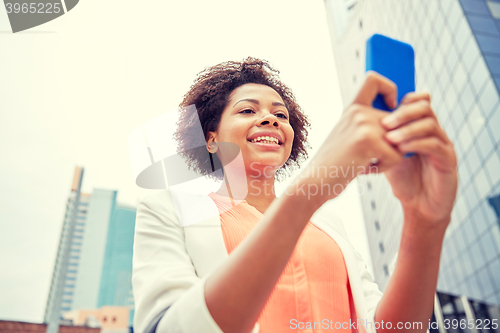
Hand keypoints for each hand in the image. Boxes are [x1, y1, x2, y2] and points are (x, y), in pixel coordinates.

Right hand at [300, 72, 404, 203]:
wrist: (315, 181)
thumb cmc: (335, 165)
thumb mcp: (349, 137)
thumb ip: (369, 125)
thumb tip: (404, 121)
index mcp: (352, 108)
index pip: (373, 79)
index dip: (389, 87)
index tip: (391, 106)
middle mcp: (358, 112)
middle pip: (400, 121)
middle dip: (394, 145)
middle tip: (368, 157)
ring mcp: (363, 123)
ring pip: (401, 141)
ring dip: (388, 158)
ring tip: (364, 162)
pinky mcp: (367, 140)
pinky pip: (397, 156)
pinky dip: (383, 168)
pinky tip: (363, 169)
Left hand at [382, 92, 457, 226]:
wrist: (419, 206)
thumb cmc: (403, 180)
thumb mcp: (386, 154)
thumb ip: (378, 138)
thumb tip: (355, 122)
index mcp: (419, 126)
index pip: (414, 101)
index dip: (399, 100)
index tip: (382, 109)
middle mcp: (434, 131)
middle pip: (424, 106)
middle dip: (402, 113)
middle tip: (385, 123)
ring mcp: (443, 143)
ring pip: (430, 123)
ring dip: (407, 129)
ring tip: (390, 140)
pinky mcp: (448, 159)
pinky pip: (435, 144)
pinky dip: (416, 144)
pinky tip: (401, 151)